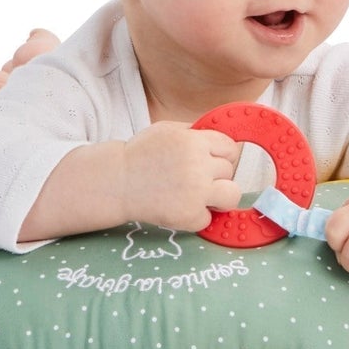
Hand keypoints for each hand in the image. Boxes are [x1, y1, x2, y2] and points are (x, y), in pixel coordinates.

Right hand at [122, 124, 242, 230]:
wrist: (116, 182)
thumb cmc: (140, 155)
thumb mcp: (167, 130)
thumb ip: (195, 133)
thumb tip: (221, 140)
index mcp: (194, 142)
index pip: (230, 147)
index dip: (223, 155)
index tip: (213, 162)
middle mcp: (198, 165)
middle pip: (229, 171)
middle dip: (216, 176)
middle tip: (196, 180)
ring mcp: (196, 192)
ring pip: (232, 195)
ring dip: (219, 198)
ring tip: (202, 197)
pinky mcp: (190, 215)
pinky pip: (209, 218)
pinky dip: (196, 217)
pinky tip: (179, 208)